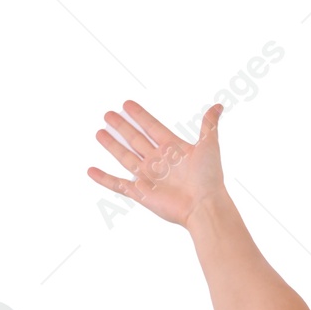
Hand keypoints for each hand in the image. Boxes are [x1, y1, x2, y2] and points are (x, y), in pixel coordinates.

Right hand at [86, 99, 227, 226]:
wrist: (204, 205)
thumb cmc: (209, 177)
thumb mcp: (209, 145)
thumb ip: (209, 125)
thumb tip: (219, 105)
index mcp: (172, 148)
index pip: (152, 127)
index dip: (140, 115)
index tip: (127, 104)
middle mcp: (158, 161)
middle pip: (135, 139)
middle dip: (122, 126)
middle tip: (108, 114)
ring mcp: (148, 177)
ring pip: (125, 157)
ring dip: (112, 145)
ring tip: (100, 132)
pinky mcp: (141, 193)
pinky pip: (118, 184)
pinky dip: (104, 178)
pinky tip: (91, 171)